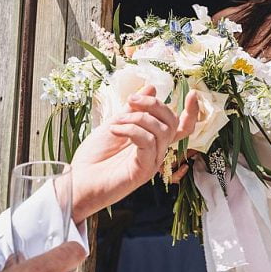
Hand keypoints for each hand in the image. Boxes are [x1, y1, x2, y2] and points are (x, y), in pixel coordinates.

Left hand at [69, 86, 198, 218]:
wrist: (76, 183)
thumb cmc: (92, 159)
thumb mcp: (114, 124)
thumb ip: (132, 109)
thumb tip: (151, 88)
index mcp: (152, 141)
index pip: (180, 127)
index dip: (191, 112)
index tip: (194, 93)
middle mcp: (156, 152)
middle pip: (172, 123)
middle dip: (154, 105)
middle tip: (131, 100)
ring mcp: (151, 162)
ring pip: (162, 131)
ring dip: (138, 118)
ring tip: (117, 122)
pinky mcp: (143, 171)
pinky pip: (148, 143)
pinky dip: (132, 130)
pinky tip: (115, 130)